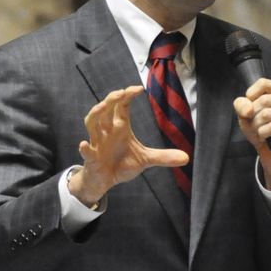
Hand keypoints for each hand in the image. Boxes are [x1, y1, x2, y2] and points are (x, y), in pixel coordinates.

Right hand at [68, 86, 188, 205]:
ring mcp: (97, 143)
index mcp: (119, 127)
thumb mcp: (145, 160)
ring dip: (95, 114)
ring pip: (91, 123)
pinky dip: (84, 148)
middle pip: (105, 109)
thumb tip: (186, 157)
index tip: (139, 88)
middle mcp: (107, 131)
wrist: (104, 182)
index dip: (127, 94)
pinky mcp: (91, 158)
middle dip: (112, 99)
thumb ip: (163, 157)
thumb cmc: (121, 164)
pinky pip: (86, 151)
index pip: (121, 105)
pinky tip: (84, 144)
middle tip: (121, 92)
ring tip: (102, 106)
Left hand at [233, 78, 270, 189]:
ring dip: (257, 125)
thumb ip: (241, 104)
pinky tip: (265, 136)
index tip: (250, 107)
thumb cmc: (258, 125)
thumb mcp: (244, 111)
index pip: (263, 83)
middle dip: (253, 115)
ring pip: (267, 114)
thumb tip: (248, 110)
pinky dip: (263, 132)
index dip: (250, 96)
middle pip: (264, 100)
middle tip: (254, 123)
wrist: (267, 149)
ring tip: (260, 130)